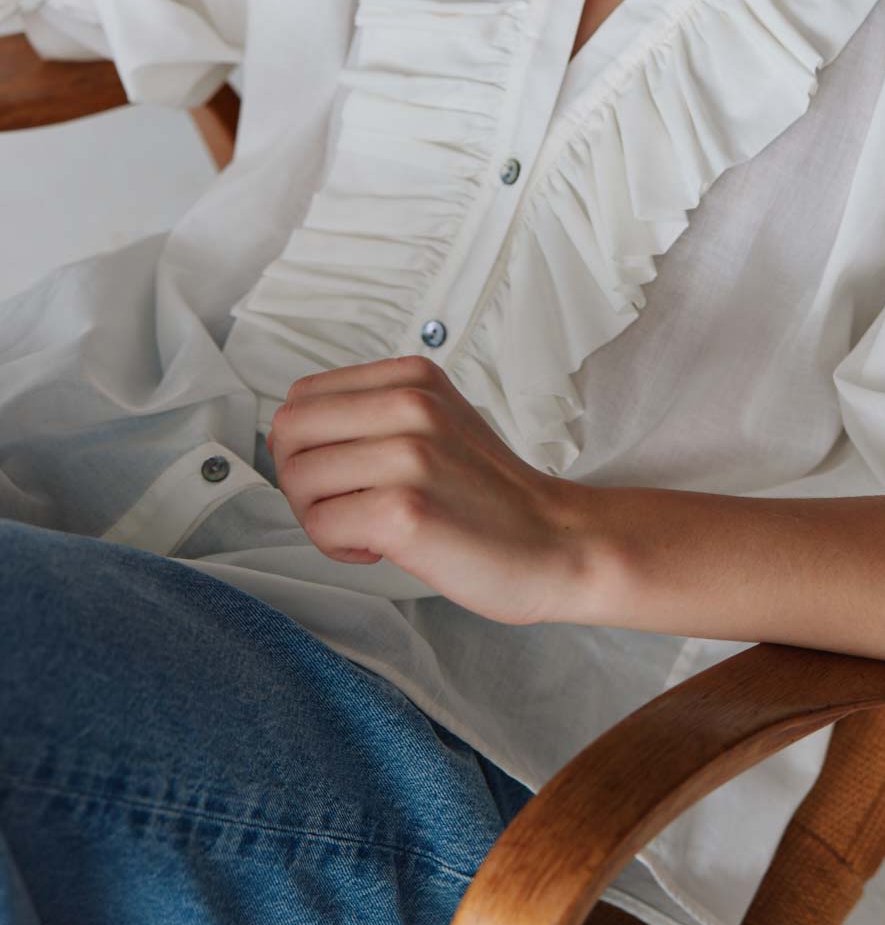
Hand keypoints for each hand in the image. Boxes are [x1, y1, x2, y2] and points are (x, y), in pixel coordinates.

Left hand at [266, 354, 585, 625]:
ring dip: (319, 517)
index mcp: (413, 377)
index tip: (342, 473)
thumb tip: (291, 434)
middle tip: (340, 504)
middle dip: (298, 477)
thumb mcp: (437, 423)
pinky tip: (382, 547)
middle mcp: (410, 404)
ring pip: (298, 480)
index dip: (306, 444)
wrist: (556, 542)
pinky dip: (339, 547)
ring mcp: (409, 455)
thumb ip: (374, 414)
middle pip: (289, 430)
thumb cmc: (491, 496)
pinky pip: (322, 526)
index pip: (303, 395)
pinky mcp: (404, 510)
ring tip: (368, 527)